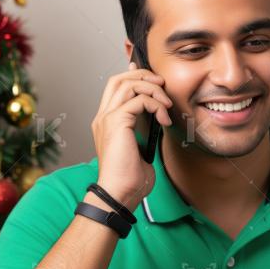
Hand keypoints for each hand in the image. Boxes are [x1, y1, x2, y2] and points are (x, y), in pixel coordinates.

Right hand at [90, 62, 172, 211]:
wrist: (120, 194)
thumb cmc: (129, 179)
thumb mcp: (140, 148)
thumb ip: (144, 130)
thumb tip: (159, 118)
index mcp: (106, 122)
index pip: (115, 88)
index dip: (133, 76)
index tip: (153, 78)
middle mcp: (103, 117)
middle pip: (119, 79)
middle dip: (143, 75)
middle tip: (162, 84)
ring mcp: (107, 118)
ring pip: (128, 84)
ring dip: (152, 89)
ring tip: (167, 104)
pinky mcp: (116, 122)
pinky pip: (139, 100)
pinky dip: (156, 105)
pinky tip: (164, 119)